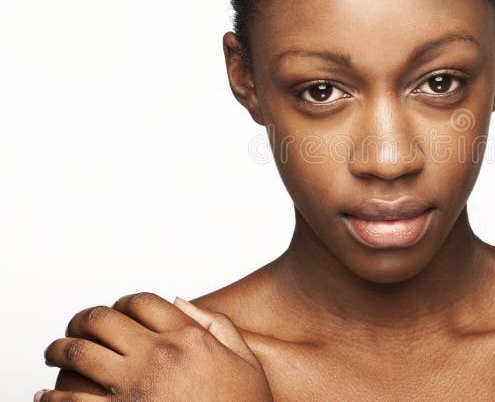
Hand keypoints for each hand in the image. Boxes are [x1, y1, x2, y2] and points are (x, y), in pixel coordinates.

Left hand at [37, 292, 272, 400]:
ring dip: (60, 350)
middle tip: (76, 329)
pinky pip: (69, 399)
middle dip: (83, 321)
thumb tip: (179, 300)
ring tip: (55, 356)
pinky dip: (52, 395)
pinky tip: (50, 396)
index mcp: (188, 338)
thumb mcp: (246, 360)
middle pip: (103, 320)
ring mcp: (133, 389)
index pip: (141, 302)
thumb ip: (218, 325)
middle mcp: (158, 356)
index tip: (116, 313)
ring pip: (78, 353)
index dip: (123, 303)